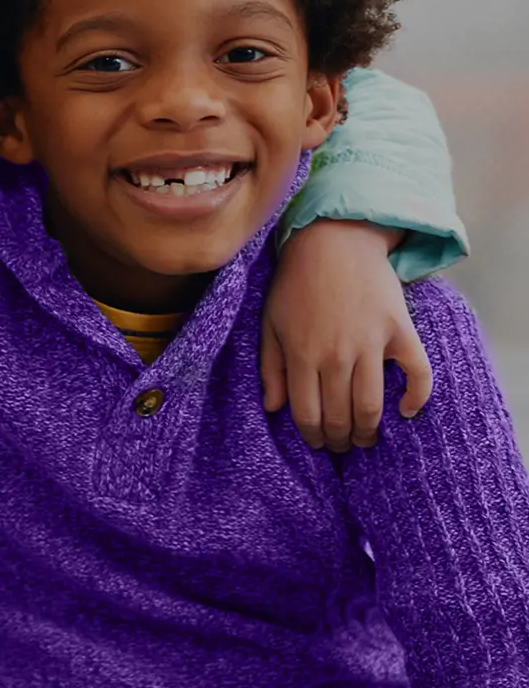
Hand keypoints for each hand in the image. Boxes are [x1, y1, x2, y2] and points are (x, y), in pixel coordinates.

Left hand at [263, 220, 433, 451]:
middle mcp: (336, 354)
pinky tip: (406, 411)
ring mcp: (370, 343)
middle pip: (340, 415)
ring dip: (369, 429)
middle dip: (340, 438)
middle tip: (342, 445)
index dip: (313, 436)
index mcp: (301, 354)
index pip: (307, 413)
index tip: (318, 444)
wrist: (334, 242)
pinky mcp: (399, 330)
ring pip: (372, 404)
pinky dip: (416, 397)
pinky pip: (417, 373)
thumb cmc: (296, 284)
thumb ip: (270, 368)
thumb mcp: (270, 324)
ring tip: (366, 438)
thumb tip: (274, 408)